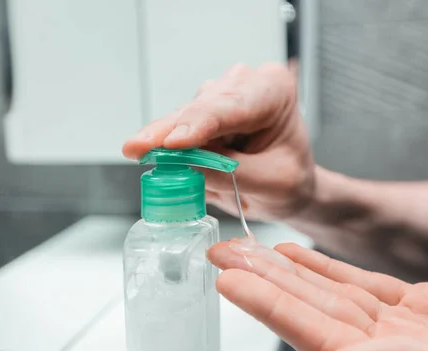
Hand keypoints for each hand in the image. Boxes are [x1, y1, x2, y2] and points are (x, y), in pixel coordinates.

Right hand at [122, 63, 314, 220]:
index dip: (200, 123)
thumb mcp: (272, 184)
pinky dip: (164, 144)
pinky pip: (177, 127)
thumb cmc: (290, 182)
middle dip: (168, 130)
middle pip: (202, 107)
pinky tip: (150, 153)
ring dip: (164, 138)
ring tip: (142, 154)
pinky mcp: (202, 113)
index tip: (173, 142)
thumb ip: (233, 174)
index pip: (234, 106)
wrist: (289, 189)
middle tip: (136, 149)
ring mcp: (221, 95)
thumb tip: (187, 165)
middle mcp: (246, 83)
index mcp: (274, 90)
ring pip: (184, 115)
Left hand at [208, 240, 427, 350]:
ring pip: (336, 298)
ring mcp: (415, 334)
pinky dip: (332, 268)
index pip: (322, 343)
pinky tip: (301, 253)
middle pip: (318, 317)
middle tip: (224, 254)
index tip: (232, 281)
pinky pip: (368, 286)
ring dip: (292, 272)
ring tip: (251, 248)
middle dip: (268, 285)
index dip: (274, 311)